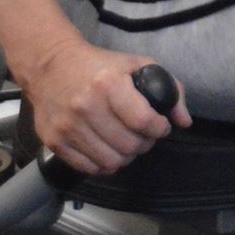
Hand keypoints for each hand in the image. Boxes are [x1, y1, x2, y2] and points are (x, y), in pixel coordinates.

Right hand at [16, 39, 191, 174]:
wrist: (51, 66)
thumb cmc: (99, 66)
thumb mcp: (136, 65)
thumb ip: (168, 88)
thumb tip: (184, 121)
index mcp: (108, 84)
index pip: (143, 121)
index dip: (159, 128)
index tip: (160, 126)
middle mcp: (86, 106)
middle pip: (129, 145)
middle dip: (144, 144)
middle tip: (143, 135)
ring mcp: (68, 126)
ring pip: (111, 161)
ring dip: (126, 157)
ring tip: (126, 144)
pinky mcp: (55, 141)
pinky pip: (89, 168)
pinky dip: (104, 164)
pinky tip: (108, 150)